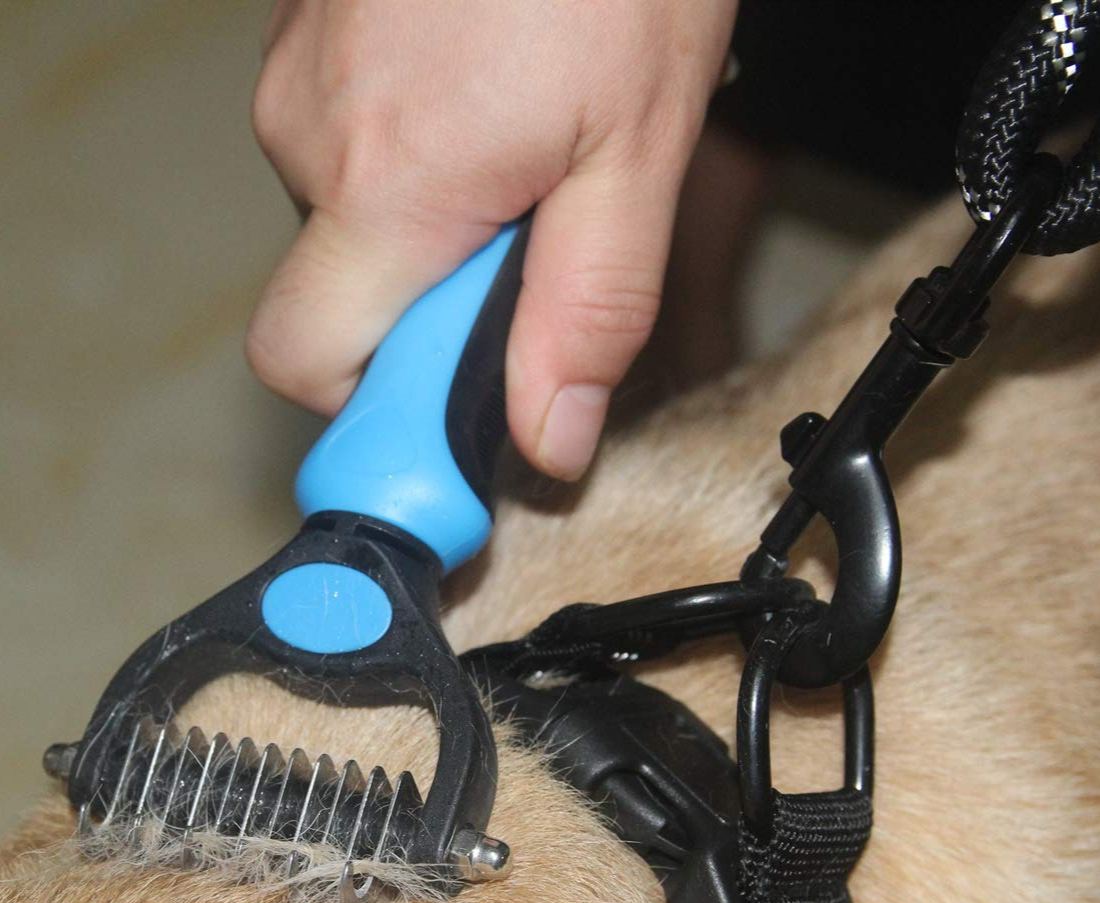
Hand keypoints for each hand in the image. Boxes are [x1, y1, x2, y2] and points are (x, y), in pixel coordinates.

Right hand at [249, 0, 737, 479]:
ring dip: (432, 239)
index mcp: (391, 185)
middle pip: (339, 309)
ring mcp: (300, 81)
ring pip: (352, 231)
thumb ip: (588, 312)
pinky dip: (418, 174)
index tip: (444, 444)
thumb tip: (545, 438)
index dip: (375, 420)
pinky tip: (485, 116)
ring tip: (524, 164)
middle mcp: (314, 139)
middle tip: (526, 271)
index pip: (310, 367)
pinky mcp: (310, 45)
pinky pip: (351, 158)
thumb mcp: (636, 152)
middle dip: (424, 325)